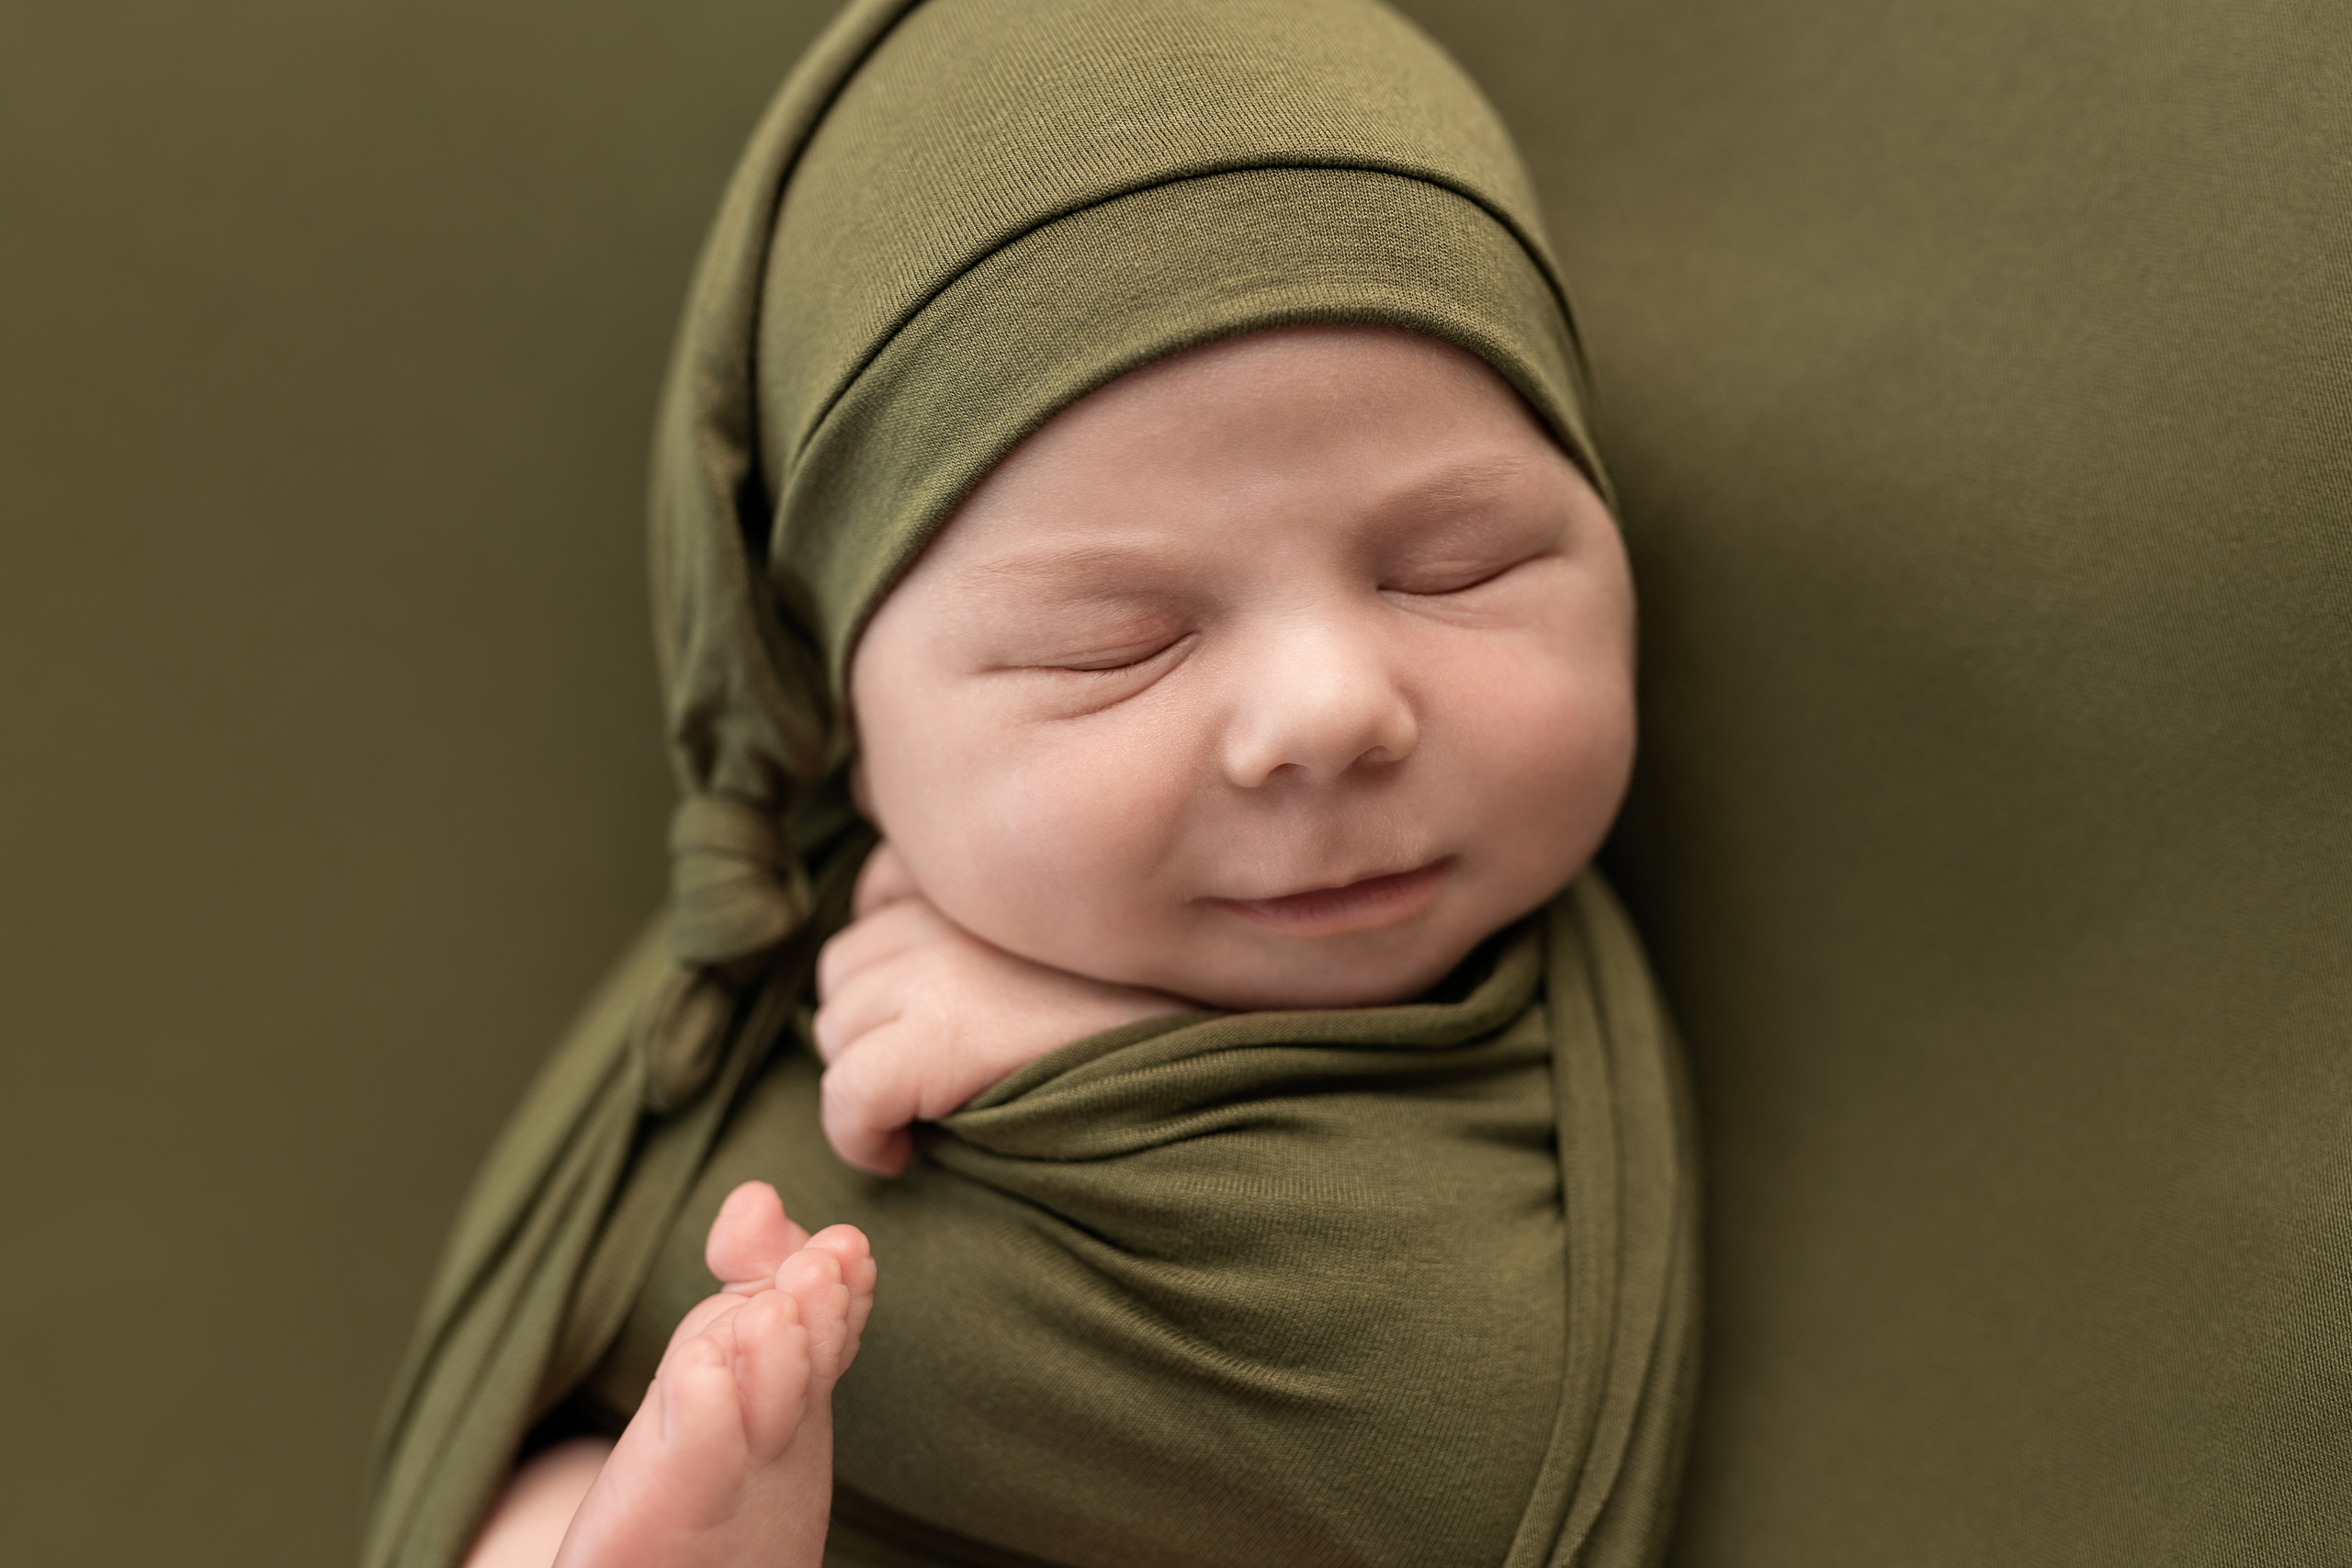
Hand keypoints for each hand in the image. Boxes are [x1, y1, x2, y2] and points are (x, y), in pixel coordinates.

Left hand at [811, 842, 1186, 1174]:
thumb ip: (1003, 924)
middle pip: (846, 965)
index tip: (931, 1007)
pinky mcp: (942, 1041)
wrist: (1217, 1061)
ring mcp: (945, 969)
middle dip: (873, 1023)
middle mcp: (959, 906)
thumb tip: (922, 943)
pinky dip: (857, 1135)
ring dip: (867, 1073)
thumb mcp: (1082, 938)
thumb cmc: (1155, 1012)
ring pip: (836, 1025)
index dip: (891, 960)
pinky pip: (847, 1091)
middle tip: (930, 1072)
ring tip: (928, 1107)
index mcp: (989, 873)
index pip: (879, 891)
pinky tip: (899, 1153)